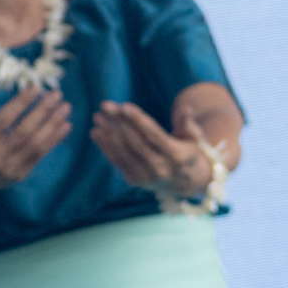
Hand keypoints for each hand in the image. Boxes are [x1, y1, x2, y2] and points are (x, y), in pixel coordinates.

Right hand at [0, 85, 72, 202]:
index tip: (35, 88)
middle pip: (24, 131)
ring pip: (36, 144)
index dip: (21, 103)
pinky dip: (53, 140)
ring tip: (65, 107)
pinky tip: (64, 127)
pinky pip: (39, 155)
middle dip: (42, 111)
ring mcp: (9, 168)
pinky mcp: (19, 175)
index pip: (4, 119)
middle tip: (56, 94)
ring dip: (52, 124)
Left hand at [91, 100, 214, 198]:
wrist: (183, 182)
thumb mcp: (192, 137)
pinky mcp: (135, 181)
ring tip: (97, 117)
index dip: (138, 121)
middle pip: (136, 142)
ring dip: (108, 133)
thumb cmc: (186, 151)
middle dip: (119, 122)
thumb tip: (186, 108)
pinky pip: (117, 162)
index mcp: (176, 156)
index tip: (124, 106)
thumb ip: (186, 123)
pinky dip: (105, 147)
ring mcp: (146, 177)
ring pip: (123, 152)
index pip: (154, 135)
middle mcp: (161, 169)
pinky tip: (96, 132)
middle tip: (105, 105)